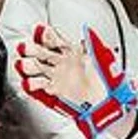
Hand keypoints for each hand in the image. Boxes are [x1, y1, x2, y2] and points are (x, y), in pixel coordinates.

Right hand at [14, 25, 137, 138]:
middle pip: (38, 51)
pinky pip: (37, 88)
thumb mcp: (105, 61)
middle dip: (30, 48)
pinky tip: (30, 83)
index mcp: (72, 52)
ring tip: (27, 65)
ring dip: (27, 65)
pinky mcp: (53, 93)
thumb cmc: (109, 83)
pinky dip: (31, 85)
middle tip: (28, 49)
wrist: (111, 106)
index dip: (46, 35)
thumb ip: (95, 47)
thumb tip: (87, 35)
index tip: (42, 32)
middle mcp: (61, 63)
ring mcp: (55, 77)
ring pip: (33, 67)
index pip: (53, 38)